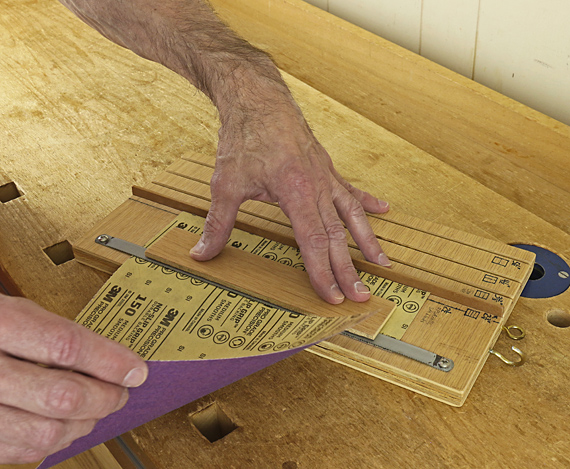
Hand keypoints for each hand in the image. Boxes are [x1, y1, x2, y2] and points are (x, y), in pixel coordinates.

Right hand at [0, 294, 147, 463]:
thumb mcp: (9, 311)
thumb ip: (51, 332)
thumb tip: (109, 357)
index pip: (65, 345)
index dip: (109, 360)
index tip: (135, 368)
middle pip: (60, 396)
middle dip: (103, 397)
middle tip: (121, 391)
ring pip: (43, 432)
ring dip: (83, 424)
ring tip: (96, 410)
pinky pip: (19, 451)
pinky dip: (52, 442)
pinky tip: (63, 426)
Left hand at [190, 84, 390, 303]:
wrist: (259, 100)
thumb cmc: (245, 139)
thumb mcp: (226, 184)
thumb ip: (218, 223)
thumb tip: (201, 253)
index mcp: (296, 193)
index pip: (314, 242)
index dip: (323, 273)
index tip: (333, 297)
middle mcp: (318, 187)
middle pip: (337, 236)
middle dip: (349, 269)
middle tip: (363, 296)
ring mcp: (326, 177)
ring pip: (352, 215)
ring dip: (368, 241)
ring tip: (382, 263)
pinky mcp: (326, 167)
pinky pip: (351, 189)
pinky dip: (366, 202)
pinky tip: (383, 210)